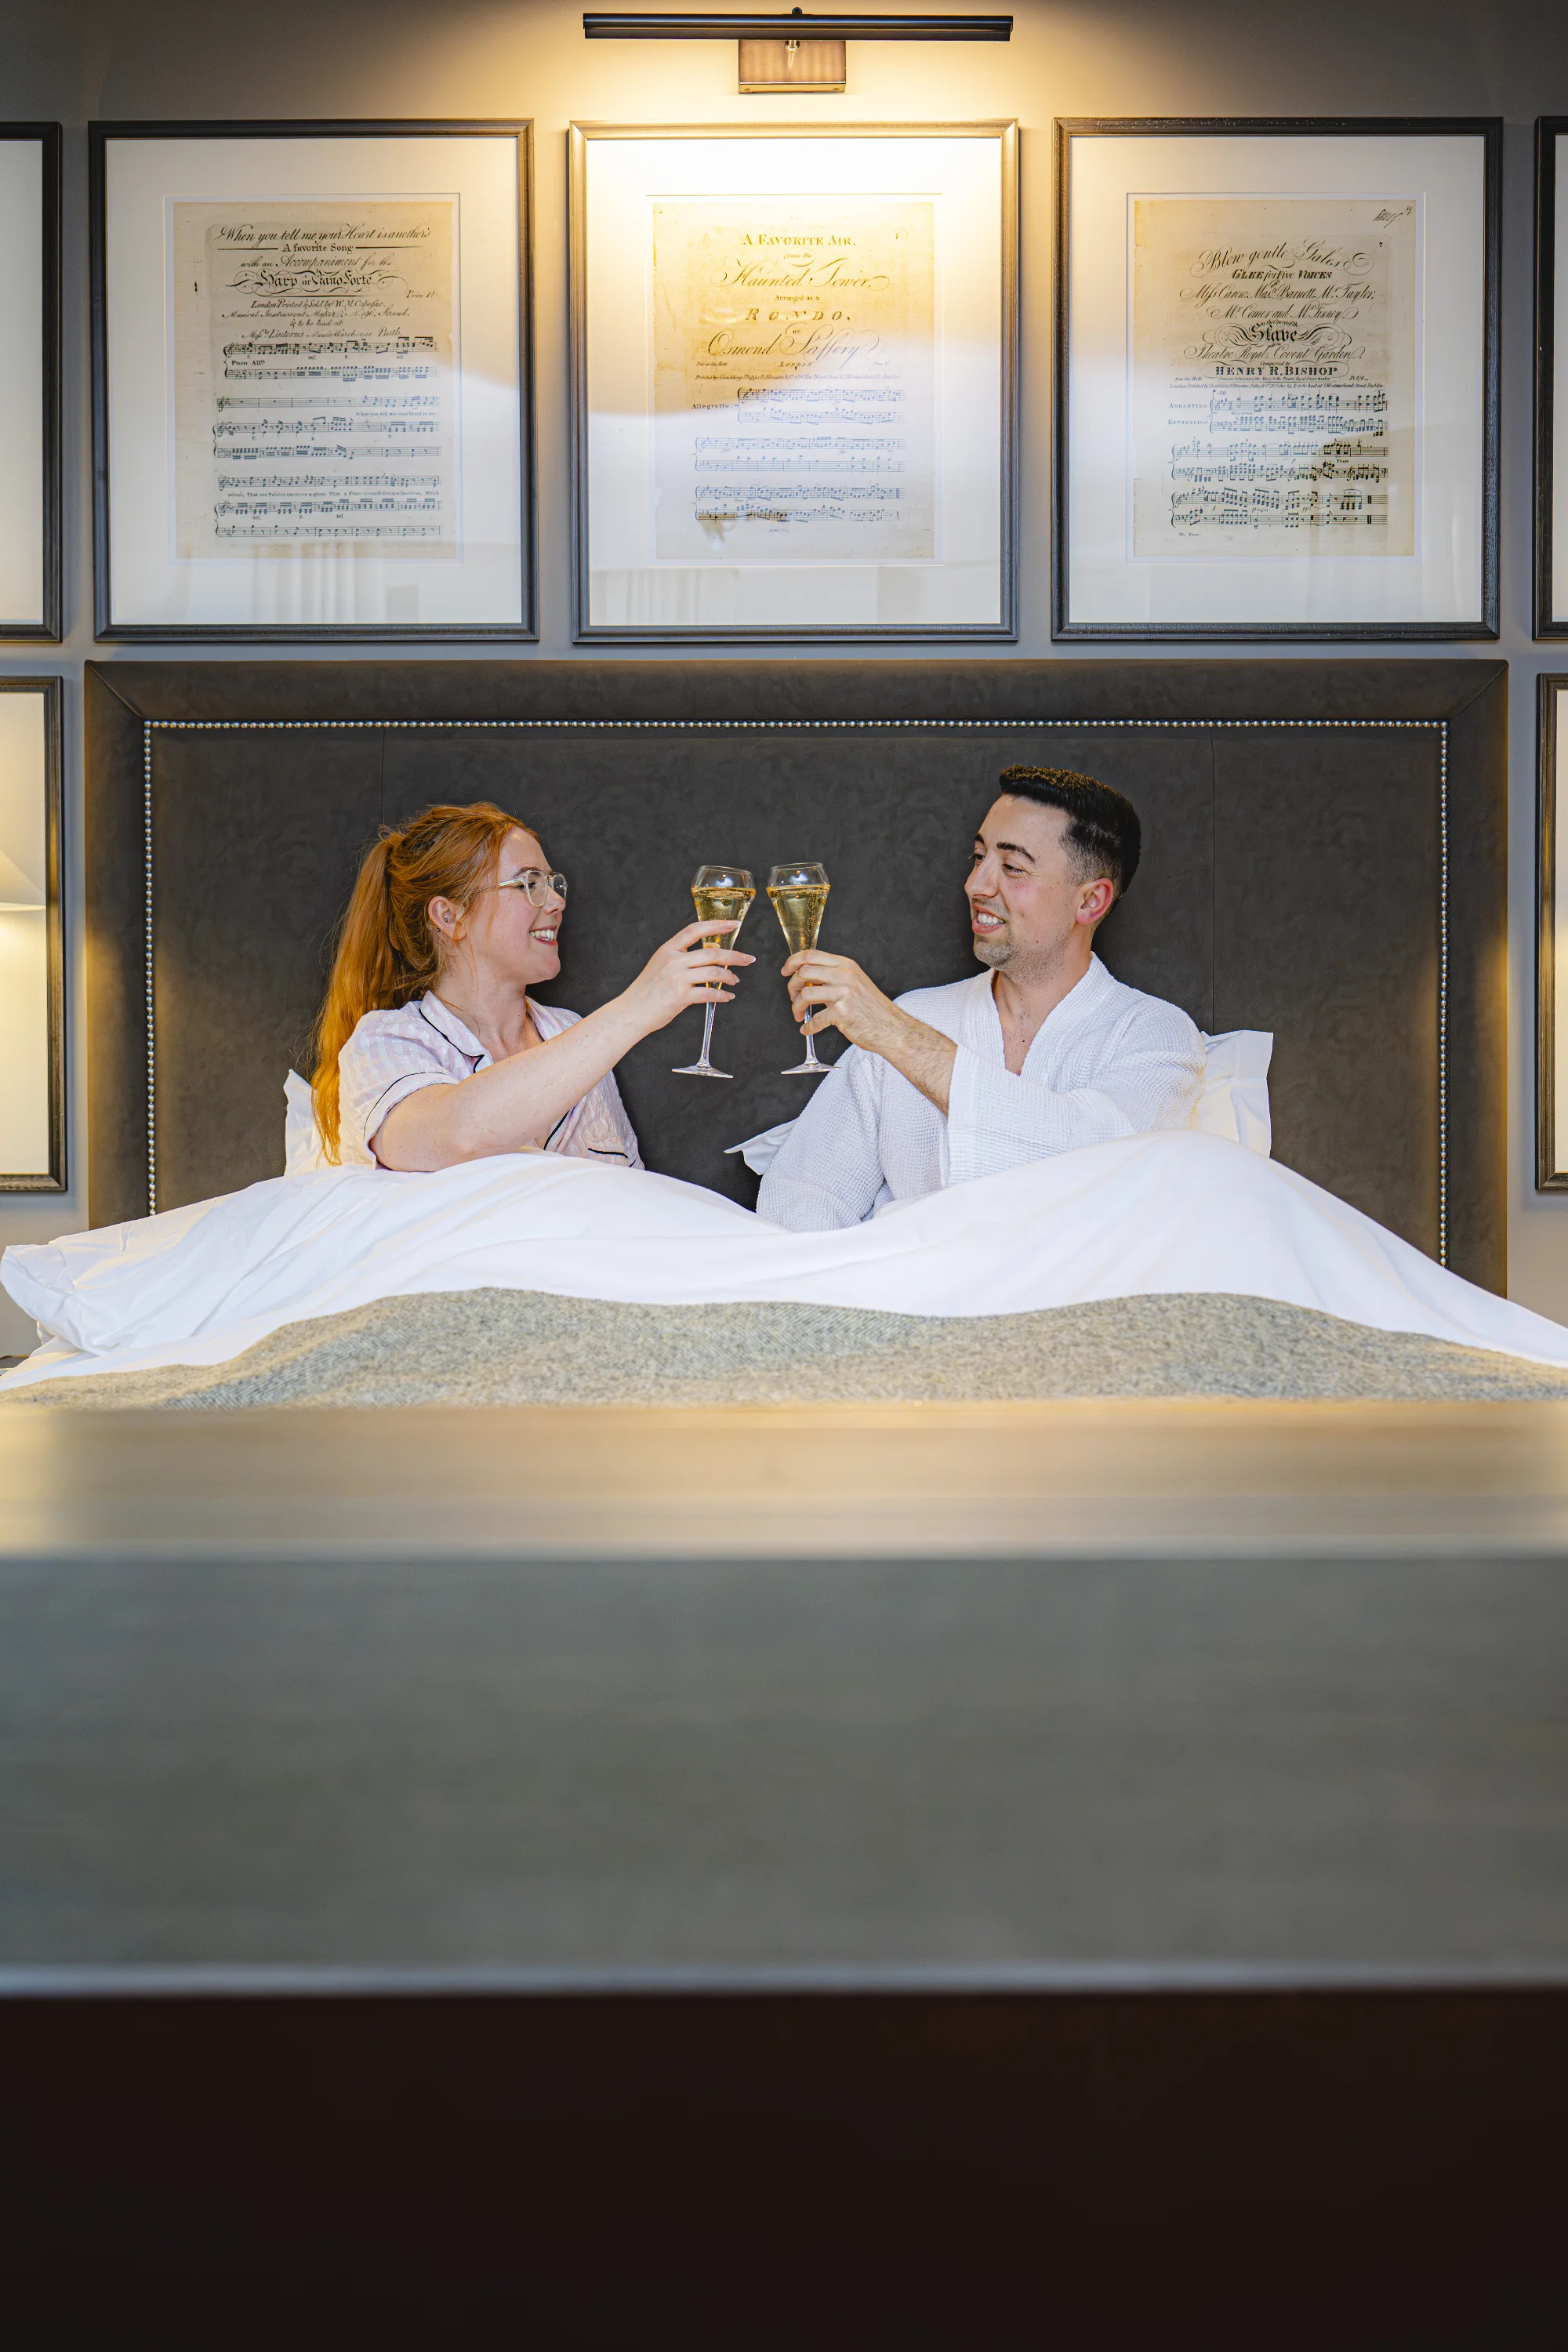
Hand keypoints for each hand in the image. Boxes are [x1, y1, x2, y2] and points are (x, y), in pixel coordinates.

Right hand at [619, 919, 753, 1035]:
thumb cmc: (646, 991)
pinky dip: (722, 995)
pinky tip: (727, 997)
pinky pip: (710, 994)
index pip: (695, 930)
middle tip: (748, 959)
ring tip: (734, 980)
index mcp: (668, 949)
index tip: (733, 924)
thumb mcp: (659, 964)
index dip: (717, 925)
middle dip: (735, 955)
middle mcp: (674, 961)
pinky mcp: (681, 996)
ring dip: (730, 976)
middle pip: (712, 952)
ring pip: (714, 972)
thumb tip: (707, 957)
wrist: (632, 1011)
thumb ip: (680, 958)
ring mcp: (677, 978)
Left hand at [782, 949, 898, 1050]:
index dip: (793, 961)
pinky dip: (808, 1027)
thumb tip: (807, 979)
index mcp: (845, 965)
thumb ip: (833, 977)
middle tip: (793, 997)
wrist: (890, 1027)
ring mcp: (843, 993)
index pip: (811, 954)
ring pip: (805, 994)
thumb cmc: (872, 1008)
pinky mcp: (842, 1013)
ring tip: (799, 1014)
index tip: (785, 971)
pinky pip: (815, 1019)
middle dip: (792, 986)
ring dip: (796, 1007)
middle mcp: (844, 975)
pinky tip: (808, 1029)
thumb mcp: (855, 982)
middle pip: (804, 972)